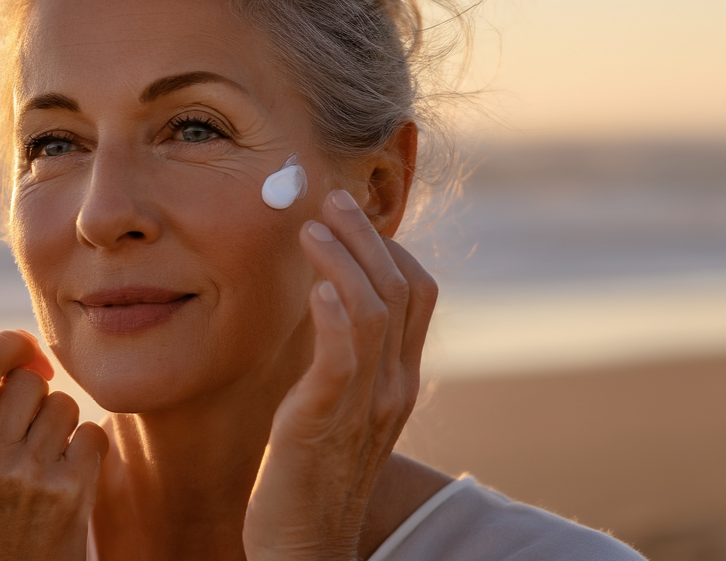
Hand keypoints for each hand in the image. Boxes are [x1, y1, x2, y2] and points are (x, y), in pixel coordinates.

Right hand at [0, 329, 108, 560]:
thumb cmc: (1, 513)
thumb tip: (28, 355)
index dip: (12, 347)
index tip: (27, 355)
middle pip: (29, 382)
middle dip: (37, 396)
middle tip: (32, 429)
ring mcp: (27, 474)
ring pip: (62, 406)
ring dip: (61, 426)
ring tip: (47, 458)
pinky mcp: (68, 490)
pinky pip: (91, 434)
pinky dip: (87, 449)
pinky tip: (71, 474)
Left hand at [243, 190, 437, 560]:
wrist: (306, 548)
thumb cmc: (315, 470)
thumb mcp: (344, 405)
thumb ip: (348, 356)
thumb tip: (331, 299)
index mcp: (399, 377)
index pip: (418, 293)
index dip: (390, 248)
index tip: (351, 219)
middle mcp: (394, 385)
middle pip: (401, 288)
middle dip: (367, 237)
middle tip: (332, 200)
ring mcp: (365, 405)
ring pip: (374, 311)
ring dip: (344, 261)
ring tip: (312, 228)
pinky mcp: (323, 423)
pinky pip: (341, 359)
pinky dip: (334, 315)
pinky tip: (315, 288)